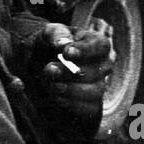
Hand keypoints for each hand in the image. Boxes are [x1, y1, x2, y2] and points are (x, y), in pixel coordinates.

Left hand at [26, 20, 111, 140]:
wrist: (40, 64)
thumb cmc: (49, 45)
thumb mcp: (48, 33)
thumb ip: (56, 34)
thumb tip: (63, 43)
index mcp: (97, 43)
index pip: (100, 46)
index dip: (85, 50)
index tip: (66, 53)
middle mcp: (103, 65)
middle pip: (96, 72)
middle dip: (70, 73)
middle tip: (49, 69)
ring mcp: (100, 85)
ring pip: (94, 92)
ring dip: (70, 90)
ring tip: (50, 85)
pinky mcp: (92, 104)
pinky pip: (90, 109)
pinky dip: (72, 104)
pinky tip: (56, 97)